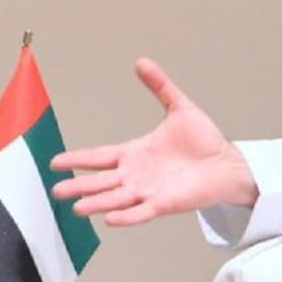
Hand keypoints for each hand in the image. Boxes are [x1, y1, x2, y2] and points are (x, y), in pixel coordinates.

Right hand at [50, 58, 255, 226]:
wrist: (226, 163)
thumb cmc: (203, 140)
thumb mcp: (178, 107)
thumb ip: (159, 86)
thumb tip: (142, 62)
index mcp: (135, 153)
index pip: (99, 157)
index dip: (77, 159)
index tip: (55, 163)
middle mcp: (136, 174)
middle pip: (100, 181)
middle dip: (78, 185)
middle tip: (56, 191)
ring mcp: (148, 190)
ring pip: (116, 198)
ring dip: (97, 203)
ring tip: (77, 208)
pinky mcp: (164, 203)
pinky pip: (142, 212)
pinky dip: (126, 216)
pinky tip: (110, 219)